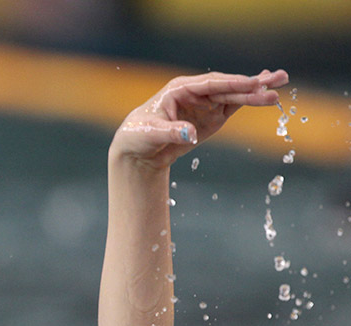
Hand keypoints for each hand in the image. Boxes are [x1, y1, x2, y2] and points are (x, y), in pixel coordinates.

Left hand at [111, 69, 288, 169]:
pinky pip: (233, 106)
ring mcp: (205, 104)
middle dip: (252, 85)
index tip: (252, 84)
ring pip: (234, 96)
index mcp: (180, 89)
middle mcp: (196, 93)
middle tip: (278, 81)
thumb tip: (189, 133)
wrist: (138, 151)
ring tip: (281, 85)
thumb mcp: (152, 134)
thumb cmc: (138, 136)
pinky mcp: (211, 117)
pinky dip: (249, 101)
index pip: (210, 84)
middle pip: (227, 88)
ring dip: (256, 92)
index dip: (232, 84)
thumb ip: (172, 132)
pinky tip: (267, 93)